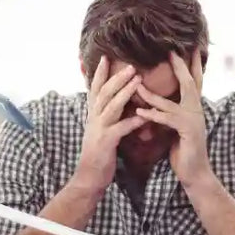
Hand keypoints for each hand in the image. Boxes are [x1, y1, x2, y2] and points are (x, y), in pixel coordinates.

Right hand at [73, 56, 145, 191]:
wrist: (89, 177)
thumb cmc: (99, 154)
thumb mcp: (100, 131)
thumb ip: (107, 117)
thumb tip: (116, 104)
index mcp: (92, 115)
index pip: (95, 89)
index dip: (100, 73)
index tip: (106, 57)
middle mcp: (93, 118)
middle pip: (104, 92)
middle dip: (116, 77)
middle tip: (131, 64)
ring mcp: (98, 130)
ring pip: (111, 106)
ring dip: (124, 92)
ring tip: (138, 80)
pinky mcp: (106, 142)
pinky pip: (121, 128)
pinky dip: (133, 121)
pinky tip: (145, 116)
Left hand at [135, 50, 211, 186]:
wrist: (194, 173)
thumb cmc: (183, 150)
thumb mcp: (176, 127)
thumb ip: (171, 113)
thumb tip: (158, 102)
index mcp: (194, 108)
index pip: (194, 81)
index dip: (192, 65)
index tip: (191, 48)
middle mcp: (197, 111)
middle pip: (189, 83)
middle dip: (181, 66)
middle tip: (172, 51)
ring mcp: (193, 120)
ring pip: (171, 101)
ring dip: (152, 93)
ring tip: (137, 83)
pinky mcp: (186, 132)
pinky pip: (167, 119)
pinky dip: (152, 115)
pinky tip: (140, 111)